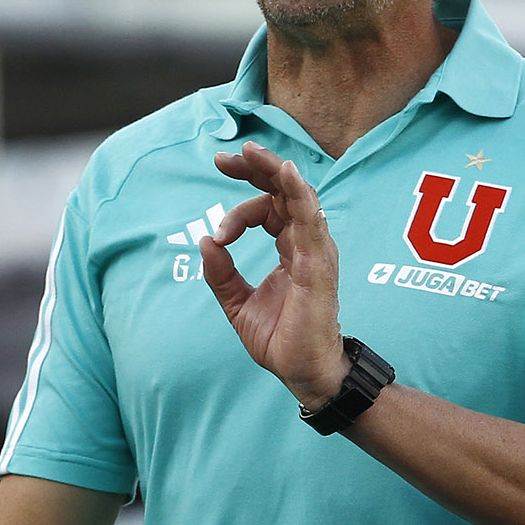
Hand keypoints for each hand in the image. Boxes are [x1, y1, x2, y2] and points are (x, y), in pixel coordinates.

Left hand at [202, 142, 347, 407]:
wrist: (303, 372)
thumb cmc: (281, 339)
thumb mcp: (237, 303)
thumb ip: (221, 274)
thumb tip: (205, 241)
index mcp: (290, 248)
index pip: (267, 209)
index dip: (239, 212)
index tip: (218, 235)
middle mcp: (306, 243)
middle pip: (284, 191)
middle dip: (255, 168)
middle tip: (224, 158)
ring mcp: (315, 251)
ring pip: (298, 196)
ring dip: (274, 170)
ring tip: (251, 152)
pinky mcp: (319, 264)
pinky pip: (311, 220)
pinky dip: (299, 194)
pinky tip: (285, 173)